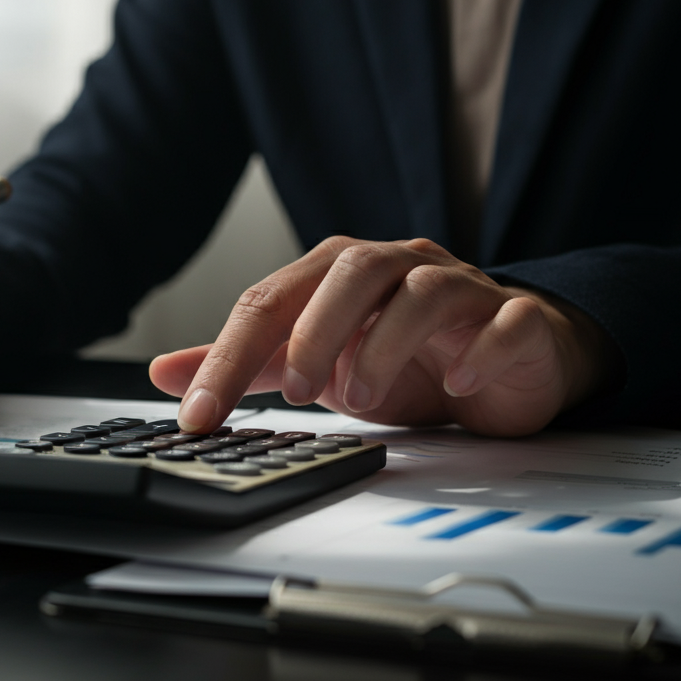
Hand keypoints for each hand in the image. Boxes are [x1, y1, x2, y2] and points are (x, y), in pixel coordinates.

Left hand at [149, 237, 616, 436]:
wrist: (505, 356)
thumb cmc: (405, 355)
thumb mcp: (313, 362)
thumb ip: (245, 364)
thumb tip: (165, 373)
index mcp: (340, 274)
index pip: (273, 299)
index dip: (228, 354)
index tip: (199, 413)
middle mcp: (398, 268)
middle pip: (350, 271)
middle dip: (314, 331)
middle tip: (295, 392)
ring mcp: (461, 288)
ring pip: (423, 291)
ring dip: (384, 344)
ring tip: (361, 398)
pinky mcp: (515, 319)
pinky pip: (505, 321)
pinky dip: (480, 351)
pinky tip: (458, 384)